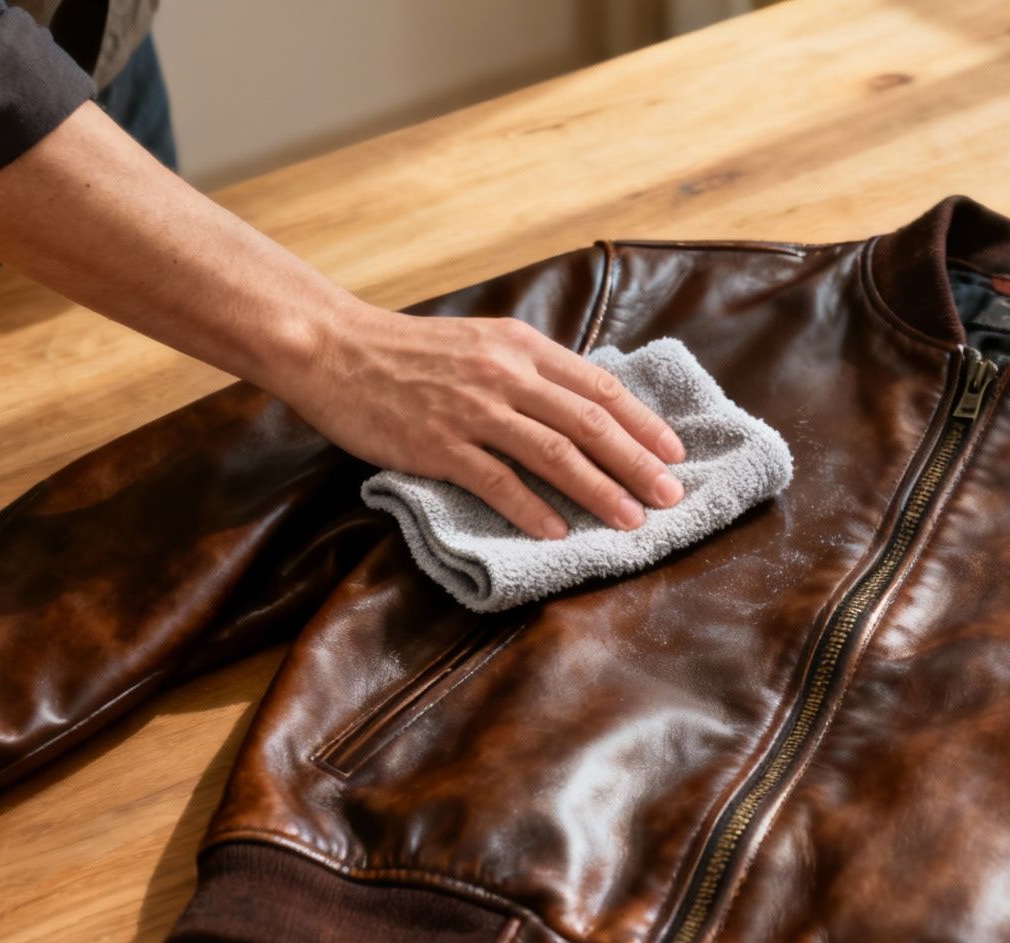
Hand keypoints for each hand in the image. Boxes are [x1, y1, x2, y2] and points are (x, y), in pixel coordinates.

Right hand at [279, 300, 685, 539]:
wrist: (333, 347)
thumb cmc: (409, 352)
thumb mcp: (482, 342)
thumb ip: (531, 371)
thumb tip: (585, 407)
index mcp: (522, 347)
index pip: (599, 388)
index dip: (643, 423)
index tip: (675, 453)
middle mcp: (505, 374)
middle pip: (589, 423)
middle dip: (638, 463)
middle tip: (671, 496)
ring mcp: (472, 408)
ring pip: (554, 453)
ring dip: (600, 490)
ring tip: (632, 521)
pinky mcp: (437, 442)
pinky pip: (497, 481)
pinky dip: (533, 509)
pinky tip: (559, 532)